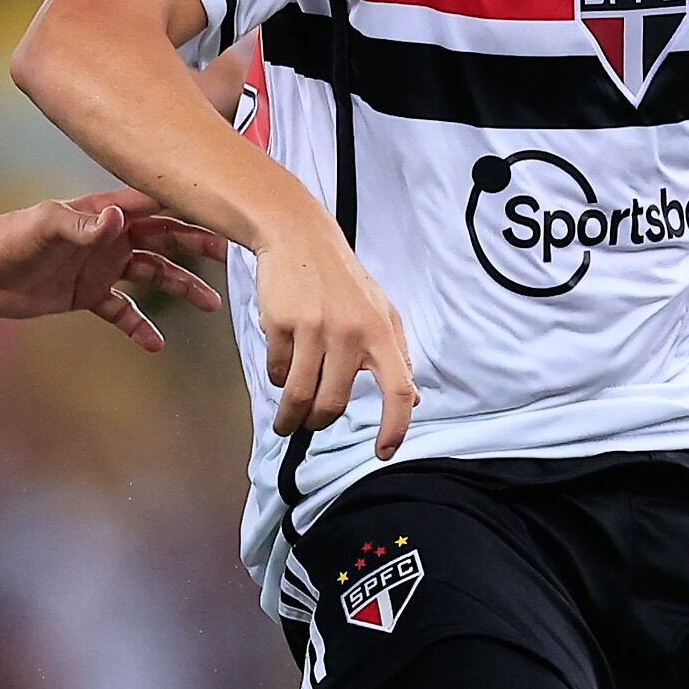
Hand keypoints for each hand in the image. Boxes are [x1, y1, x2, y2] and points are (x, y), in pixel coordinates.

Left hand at [0, 192, 228, 351]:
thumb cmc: (9, 238)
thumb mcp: (46, 225)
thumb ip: (85, 224)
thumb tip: (121, 218)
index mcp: (105, 213)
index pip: (155, 202)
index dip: (188, 201)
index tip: (225, 204)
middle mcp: (109, 237)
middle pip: (166, 237)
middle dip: (199, 245)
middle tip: (232, 255)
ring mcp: (100, 266)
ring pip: (153, 274)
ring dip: (181, 285)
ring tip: (211, 304)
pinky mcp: (87, 295)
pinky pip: (122, 311)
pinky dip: (139, 327)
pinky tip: (155, 344)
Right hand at [248, 223, 415, 451]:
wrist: (298, 237)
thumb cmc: (341, 278)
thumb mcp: (381, 311)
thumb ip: (397, 355)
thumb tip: (412, 399)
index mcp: (381, 332)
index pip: (398, 389)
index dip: (394, 427)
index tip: (383, 451)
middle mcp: (351, 331)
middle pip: (333, 402)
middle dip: (318, 422)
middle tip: (311, 424)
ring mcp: (314, 327)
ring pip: (299, 394)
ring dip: (290, 417)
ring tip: (286, 422)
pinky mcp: (281, 323)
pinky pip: (276, 369)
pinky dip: (276, 377)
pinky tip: (281, 367)